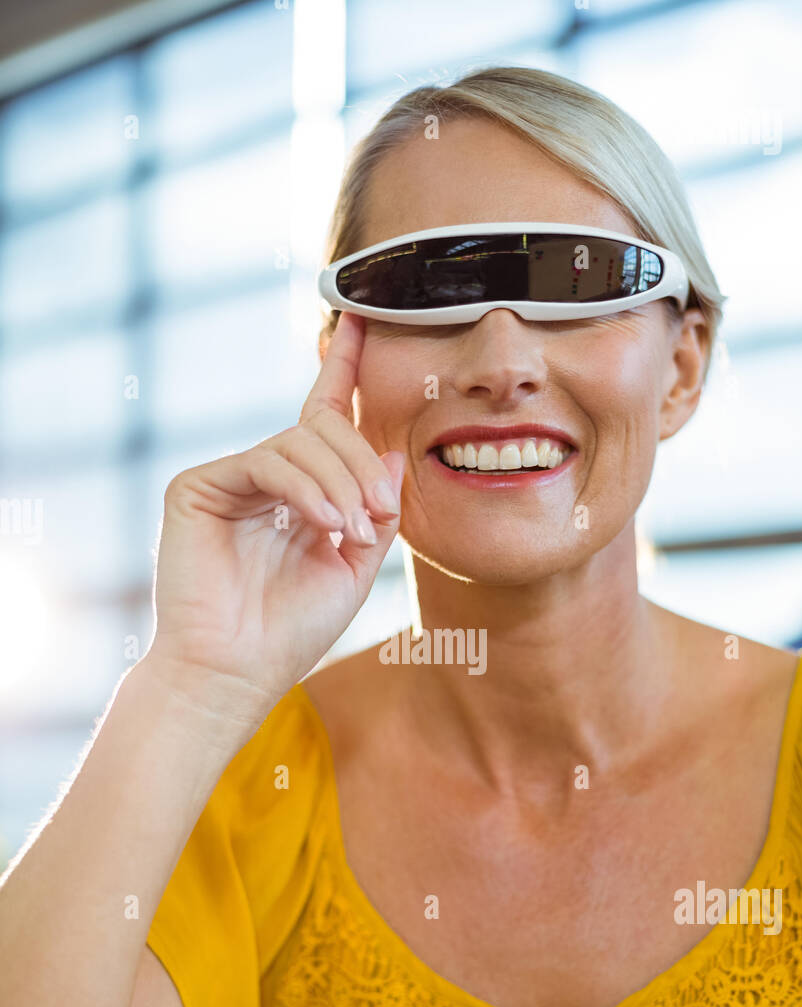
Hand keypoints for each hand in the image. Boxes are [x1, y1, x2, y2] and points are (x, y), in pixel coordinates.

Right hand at [145, 312, 402, 717]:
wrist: (237, 672)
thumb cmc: (292, 629)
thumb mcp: (355, 566)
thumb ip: (375, 508)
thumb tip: (386, 445)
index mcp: (299, 493)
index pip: (323, 418)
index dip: (343, 369)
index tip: (361, 322)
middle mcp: (263, 479)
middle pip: (321, 429)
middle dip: (361, 462)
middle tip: (382, 507)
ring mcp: (228, 479)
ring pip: (297, 442)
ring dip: (339, 481)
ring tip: (352, 529)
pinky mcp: (198, 486)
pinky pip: (267, 462)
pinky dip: (304, 488)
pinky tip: (324, 522)